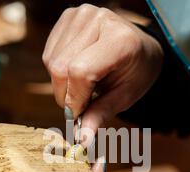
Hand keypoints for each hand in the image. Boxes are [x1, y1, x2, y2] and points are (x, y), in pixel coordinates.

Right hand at [43, 4, 163, 134]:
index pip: (80, 72)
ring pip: (51, 62)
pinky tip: (75, 72)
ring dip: (61, 84)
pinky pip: (49, 53)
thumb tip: (82, 139)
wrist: (140, 48)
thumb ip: (101, 114)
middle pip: (61, 67)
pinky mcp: (68, 16)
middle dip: (65, 95)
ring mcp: (81, 14)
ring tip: (83, 86)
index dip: (75, 99)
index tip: (78, 116)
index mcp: (120, 40)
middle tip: (80, 105)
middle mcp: (98, 20)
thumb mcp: (125, 97)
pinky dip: (57, 71)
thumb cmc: (136, 73)